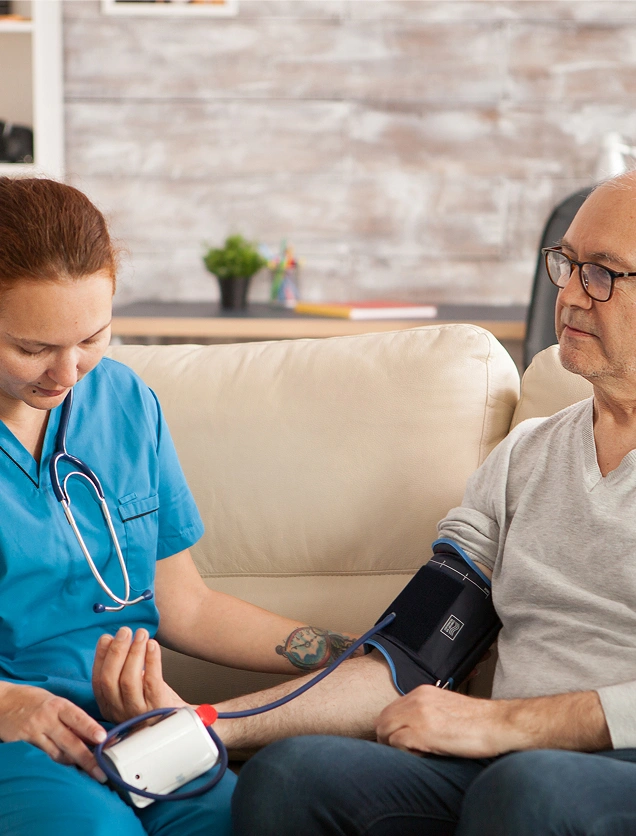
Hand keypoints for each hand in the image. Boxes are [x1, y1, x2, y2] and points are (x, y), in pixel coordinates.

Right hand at [0, 682, 106, 781]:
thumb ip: (69, 717)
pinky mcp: (21, 744)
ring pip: (56, 754)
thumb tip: (91, 735)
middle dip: (87, 759)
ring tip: (87, 774)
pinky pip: (41, 758)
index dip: (90, 728)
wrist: (1, 702)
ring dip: (72, 765)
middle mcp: (47, 719)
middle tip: (101, 772)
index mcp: (58, 705)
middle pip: (70, 741)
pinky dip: (54, 764)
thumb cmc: (32, 701)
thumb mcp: (53, 702)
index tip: (102, 738)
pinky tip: (63, 771)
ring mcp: (33, 733)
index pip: (77, 717)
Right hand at [92, 627, 186, 724]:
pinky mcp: (157, 708)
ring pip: (129, 680)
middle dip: (116, 651)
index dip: (100, 657)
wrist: (178, 725)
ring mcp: (138, 712)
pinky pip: (151, 682)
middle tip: (125, 631)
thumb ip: (120, 670)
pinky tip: (153, 645)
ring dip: (134, 653)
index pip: (98, 681)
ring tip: (141, 634)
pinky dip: (151, 661)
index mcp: (109, 707)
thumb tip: (114, 638)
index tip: (106, 637)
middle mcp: (119, 712)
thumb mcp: (131, 690)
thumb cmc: (153, 702)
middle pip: (110, 680)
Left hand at [375, 685, 505, 758]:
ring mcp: (419, 714)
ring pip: (386, 731)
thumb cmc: (478, 722)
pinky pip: (396, 743)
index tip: (396, 742)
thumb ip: (426, 712)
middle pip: (383, 720)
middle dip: (386, 739)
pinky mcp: (423, 731)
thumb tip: (411, 728)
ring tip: (413, 755)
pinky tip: (421, 756)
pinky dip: (404, 754)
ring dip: (394, 747)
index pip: (390, 709)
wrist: (499, 724)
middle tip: (399, 754)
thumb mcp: (446, 708)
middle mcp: (417, 699)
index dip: (390, 728)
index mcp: (422, 692)